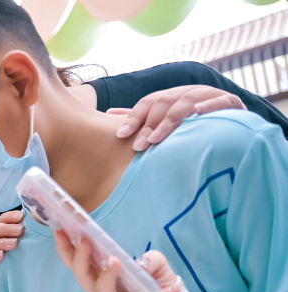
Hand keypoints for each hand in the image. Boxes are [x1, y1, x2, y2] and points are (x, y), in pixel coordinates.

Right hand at [0, 210, 23, 287]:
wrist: (4, 288)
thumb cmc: (14, 265)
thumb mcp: (21, 249)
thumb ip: (25, 237)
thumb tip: (39, 222)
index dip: (9, 217)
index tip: (21, 216)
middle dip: (5, 229)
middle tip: (20, 231)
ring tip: (14, 244)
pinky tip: (0, 255)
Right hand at [55, 231, 180, 291]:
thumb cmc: (151, 288)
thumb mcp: (156, 266)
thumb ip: (151, 259)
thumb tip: (141, 264)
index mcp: (96, 277)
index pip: (75, 263)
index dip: (65, 248)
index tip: (60, 231)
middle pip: (82, 276)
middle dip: (82, 258)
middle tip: (85, 241)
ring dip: (106, 277)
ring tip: (115, 261)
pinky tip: (174, 288)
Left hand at [111, 85, 244, 151]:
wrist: (233, 123)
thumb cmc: (191, 124)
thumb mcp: (166, 120)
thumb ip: (142, 117)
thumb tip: (110, 113)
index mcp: (172, 96)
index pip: (149, 102)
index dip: (134, 117)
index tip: (120, 135)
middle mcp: (188, 92)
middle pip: (165, 103)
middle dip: (150, 124)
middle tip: (138, 146)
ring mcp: (210, 95)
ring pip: (187, 103)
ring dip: (171, 120)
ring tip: (157, 139)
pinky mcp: (231, 103)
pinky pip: (220, 102)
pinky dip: (209, 106)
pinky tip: (198, 114)